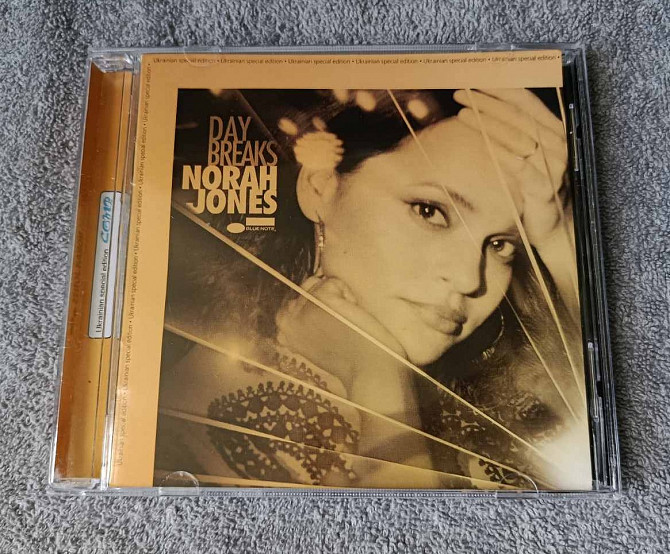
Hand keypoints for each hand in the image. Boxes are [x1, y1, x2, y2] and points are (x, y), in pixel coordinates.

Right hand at [275, 275, 405, 387]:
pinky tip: (353, 315)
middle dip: (324, 298)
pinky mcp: (322, 299)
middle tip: (339, 324)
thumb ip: (303, 328)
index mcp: (285, 333)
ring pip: (319, 283)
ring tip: (346, 319)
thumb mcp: (313, 347)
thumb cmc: (347, 360)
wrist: (367, 369)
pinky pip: (335, 282)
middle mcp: (288, 320)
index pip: (291, 303)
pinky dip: (348, 294)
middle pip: (305, 289)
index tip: (329, 325)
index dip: (314, 306)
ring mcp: (304, 309)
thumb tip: (299, 303)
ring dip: (337, 296)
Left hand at [453, 88, 568, 246]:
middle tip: (460, 94)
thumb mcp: (527, 156)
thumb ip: (513, 134)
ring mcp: (552, 165)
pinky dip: (501, 153)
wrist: (552, 226)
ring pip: (517, 137)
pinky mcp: (544, 188)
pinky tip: (482, 144)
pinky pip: (519, 166)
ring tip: (462, 113)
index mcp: (553, 130)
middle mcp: (556, 143)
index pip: (525, 101)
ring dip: (487, 123)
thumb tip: (482, 109)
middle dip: (487, 101)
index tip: (475, 80)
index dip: (500, 88)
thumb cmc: (535, 186)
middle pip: (518, 115)